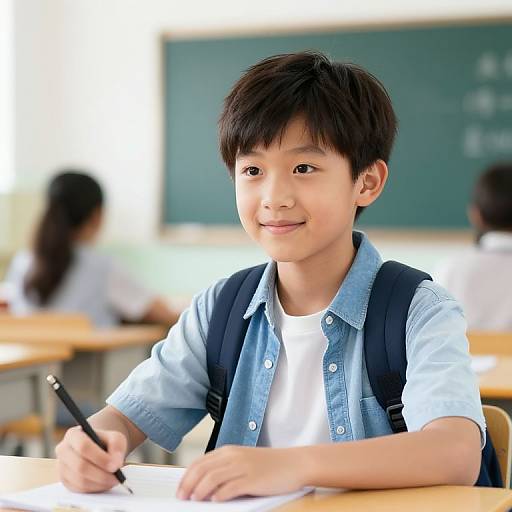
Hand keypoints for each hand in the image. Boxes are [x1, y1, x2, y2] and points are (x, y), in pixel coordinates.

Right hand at [55, 426, 126, 492]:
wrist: (98, 449)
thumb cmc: (105, 442)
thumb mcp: (115, 437)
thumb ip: (117, 445)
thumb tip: (115, 463)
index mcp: (73, 434)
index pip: (83, 446)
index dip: (99, 457)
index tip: (115, 465)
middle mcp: (63, 450)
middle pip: (80, 466)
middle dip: (101, 474)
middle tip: (116, 477)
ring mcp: (62, 467)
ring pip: (80, 480)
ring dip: (100, 483)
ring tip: (113, 480)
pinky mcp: (65, 481)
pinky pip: (79, 489)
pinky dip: (95, 488)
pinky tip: (105, 483)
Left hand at [176, 445, 305, 501]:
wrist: (295, 463)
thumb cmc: (270, 465)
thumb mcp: (244, 461)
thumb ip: (226, 468)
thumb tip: (204, 486)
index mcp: (229, 451)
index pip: (200, 462)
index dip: (186, 477)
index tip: (180, 489)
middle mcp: (234, 456)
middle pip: (202, 469)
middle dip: (188, 484)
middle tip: (182, 498)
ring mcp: (243, 467)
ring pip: (212, 478)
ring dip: (200, 491)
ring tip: (194, 501)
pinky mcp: (253, 479)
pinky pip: (230, 488)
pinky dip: (219, 495)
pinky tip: (214, 502)